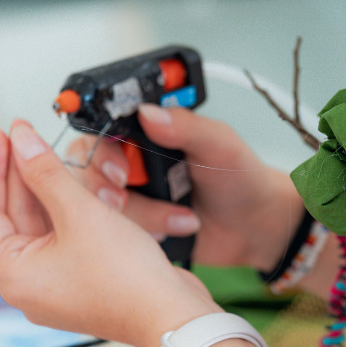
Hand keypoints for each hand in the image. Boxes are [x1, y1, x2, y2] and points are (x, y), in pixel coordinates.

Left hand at [0, 121, 221, 346]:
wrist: (172, 315)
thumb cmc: (128, 280)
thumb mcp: (81, 213)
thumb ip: (46, 172)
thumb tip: (22, 140)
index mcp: (13, 275)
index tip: (2, 135)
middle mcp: (28, 283)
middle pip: (13, 215)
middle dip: (22, 174)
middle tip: (27, 137)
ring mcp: (55, 283)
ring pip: (41, 223)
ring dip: (49, 189)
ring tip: (53, 154)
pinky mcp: (80, 279)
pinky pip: (64, 235)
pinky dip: (68, 208)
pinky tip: (77, 184)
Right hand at [66, 105, 304, 271]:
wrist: (255, 227)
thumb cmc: (241, 179)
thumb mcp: (219, 144)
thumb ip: (186, 126)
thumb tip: (149, 112)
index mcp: (147, 133)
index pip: (103, 132)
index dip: (102, 152)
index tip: (119, 170)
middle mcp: (132, 162)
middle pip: (90, 170)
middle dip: (105, 188)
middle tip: (124, 199)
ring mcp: (133, 196)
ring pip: (102, 206)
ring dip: (140, 215)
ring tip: (180, 219)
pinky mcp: (137, 226)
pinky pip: (118, 233)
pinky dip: (144, 234)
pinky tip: (174, 231)